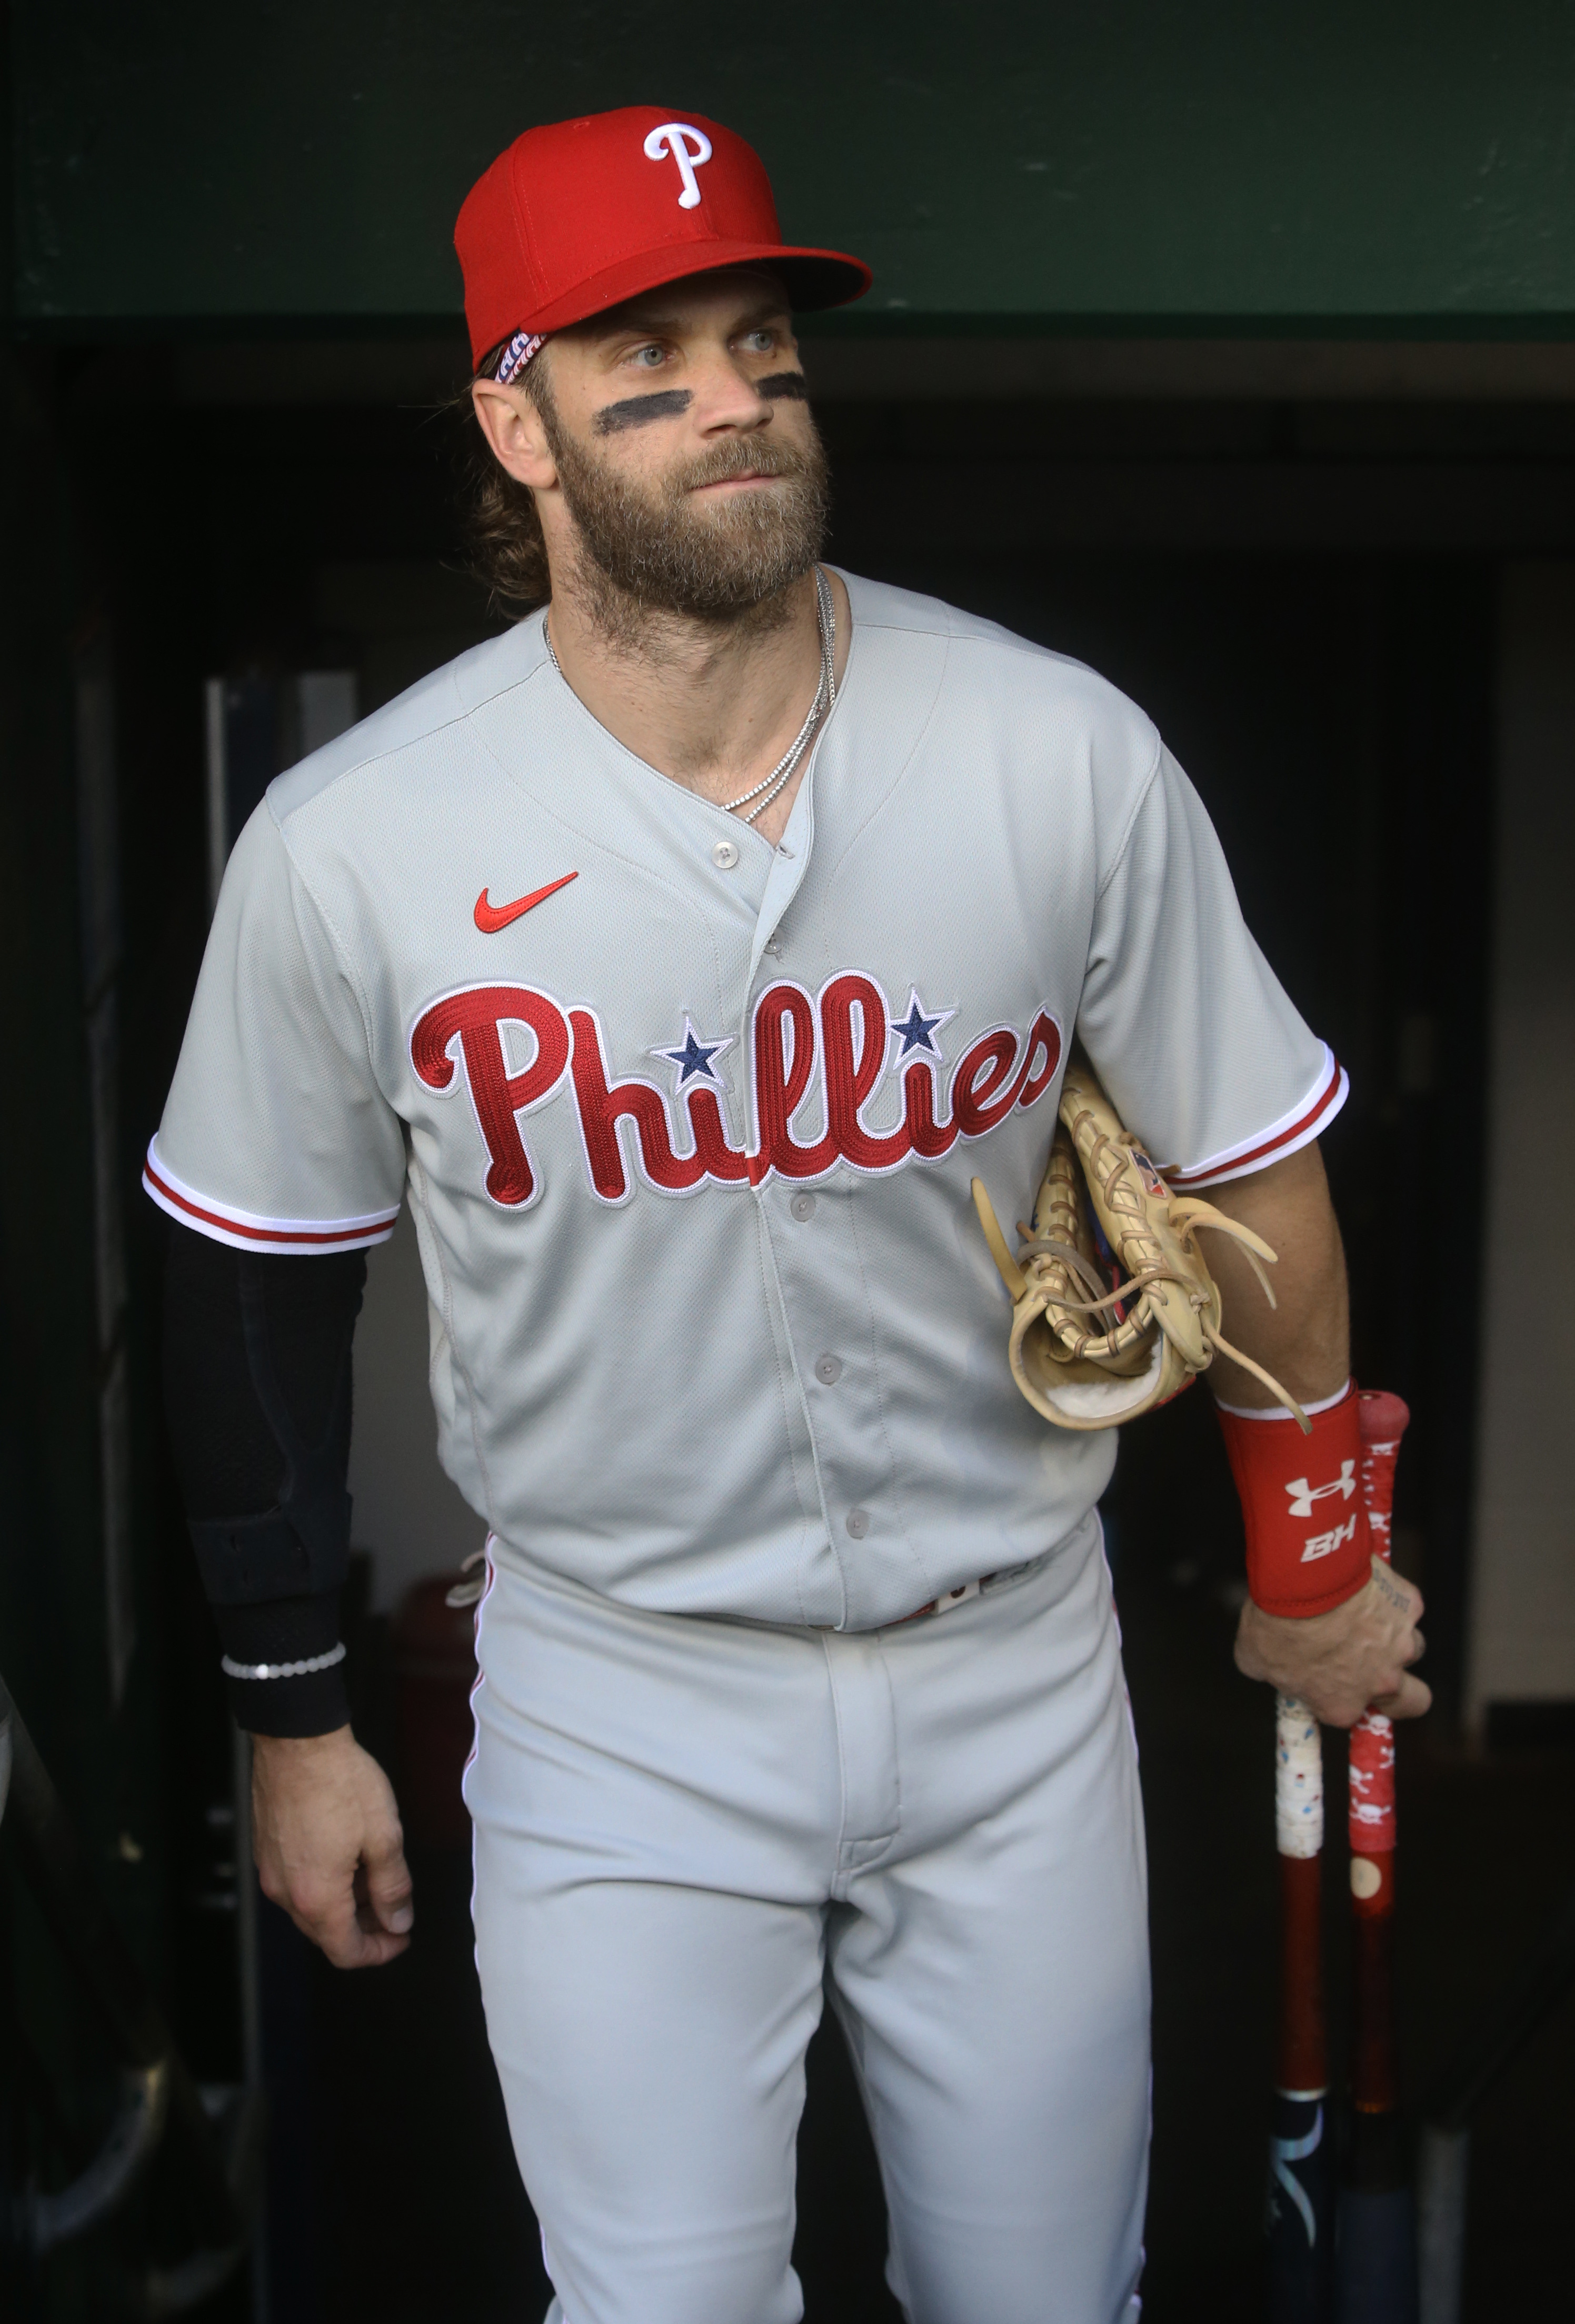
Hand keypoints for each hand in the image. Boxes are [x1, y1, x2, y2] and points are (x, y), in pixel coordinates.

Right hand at [251, 1726, 413, 1968]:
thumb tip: (398, 1920)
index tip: (401, 1937)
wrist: (297, 1740)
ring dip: (344, 1906)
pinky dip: (323, 1884)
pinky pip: (295, 1883)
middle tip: (394, 1909)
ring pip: (310, 1908)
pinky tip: (347, 1858)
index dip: (379, 1952)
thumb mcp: (383, 1835)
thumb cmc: (339, 1781)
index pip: (346, 1952)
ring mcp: (270, 1870)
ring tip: (374, 1878)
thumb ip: (393, 1887)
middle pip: (325, 1934)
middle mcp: (285, 1892)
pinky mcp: (265, 1849)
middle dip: (363, 1929)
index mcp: (317, 1896)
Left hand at [1234, 1555, 1431, 1727]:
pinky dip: (1390, 1597)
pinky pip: (1406, 1605)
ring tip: (1363, 1615)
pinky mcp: (1410, 1606)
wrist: (1304, 1578)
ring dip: (1393, 1638)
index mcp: (1342, 1705)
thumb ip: (1272, 1673)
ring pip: (1412, 1648)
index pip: (1348, 1710)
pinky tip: (1365, 1584)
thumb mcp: (1255, 1660)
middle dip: (1403, 1692)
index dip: (1335, 1692)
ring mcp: (1401, 1644)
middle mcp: (1381, 1681)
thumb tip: (1268, 1666)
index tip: (1322, 1674)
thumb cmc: (1278, 1620)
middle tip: (1376, 1670)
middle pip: (1414, 1700)